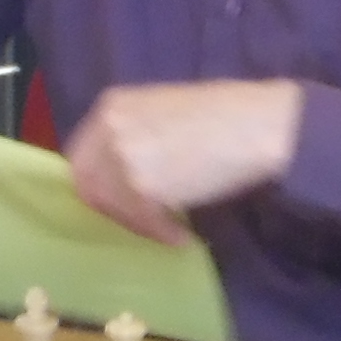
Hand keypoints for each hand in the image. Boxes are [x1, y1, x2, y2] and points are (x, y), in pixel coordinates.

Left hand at [62, 80, 303, 244]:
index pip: (83, 154)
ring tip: (171, 228)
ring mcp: (122, 158)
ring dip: (141, 223)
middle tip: (140, 221)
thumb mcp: (164, 110)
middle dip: (113, 207)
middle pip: (89, 182)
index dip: (100, 182)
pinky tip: (183, 235)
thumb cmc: (226, 114)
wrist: (257, 125)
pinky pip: (144, 221)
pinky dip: (162, 233)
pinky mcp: (142, 188)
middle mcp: (109, 128)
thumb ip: (136, 133)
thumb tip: (123, 171)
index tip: (120, 200)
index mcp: (112, 105)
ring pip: (114, 206)